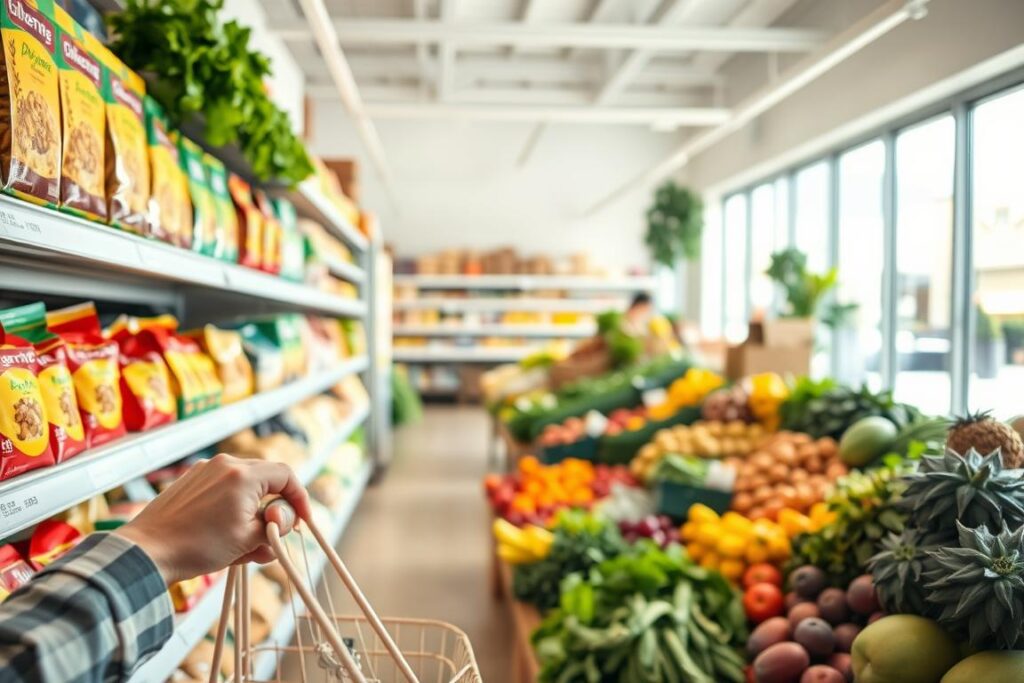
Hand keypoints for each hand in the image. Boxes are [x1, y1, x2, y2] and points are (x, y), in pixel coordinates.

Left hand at [115, 454, 311, 585]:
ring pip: (245, 488)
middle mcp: (225, 465)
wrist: (147, 553)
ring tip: (249, 547)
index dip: (299, 499)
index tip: (303, 521)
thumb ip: (275, 526)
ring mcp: (205, 471)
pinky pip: (224, 491)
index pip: (286, 476)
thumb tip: (285, 521)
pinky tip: (229, 538)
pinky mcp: (191, 482)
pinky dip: (234, 511)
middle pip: (267, 480)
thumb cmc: (197, 547)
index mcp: (243, 475)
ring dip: (254, 514)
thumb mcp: (248, 540)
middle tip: (276, 536)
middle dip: (275, 509)